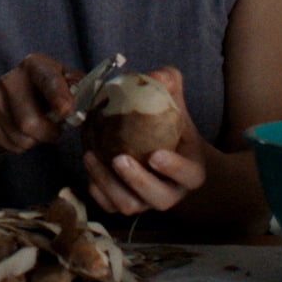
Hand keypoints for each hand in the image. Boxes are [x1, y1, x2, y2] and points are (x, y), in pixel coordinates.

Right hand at [0, 53, 79, 155]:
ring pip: (22, 136)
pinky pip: (11, 144)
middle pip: (30, 121)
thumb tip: (95, 98)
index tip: (65, 110)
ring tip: (38, 128)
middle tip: (55, 130)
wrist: (3, 100)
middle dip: (49, 133)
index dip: (57, 95)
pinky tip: (22, 132)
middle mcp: (11, 79)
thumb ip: (79, 88)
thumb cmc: (42, 91)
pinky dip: (23, 144)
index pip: (47, 79)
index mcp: (35, 65)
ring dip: (37, 140)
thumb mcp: (61, 81)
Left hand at [81, 66, 208, 215]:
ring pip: (129, 206)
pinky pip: (109, 206)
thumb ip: (170, 84)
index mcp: (191, 171)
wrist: (161, 145)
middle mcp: (171, 192)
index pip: (189, 175)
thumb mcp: (175, 102)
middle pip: (159, 199)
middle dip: (137, 181)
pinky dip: (97, 191)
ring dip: (109, 184)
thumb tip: (157, 75)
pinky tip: (90, 168)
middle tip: (119, 158)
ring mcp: (147, 202)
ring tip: (91, 157)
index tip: (155, 155)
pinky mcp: (125, 202)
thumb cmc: (171, 124)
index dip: (174, 168)